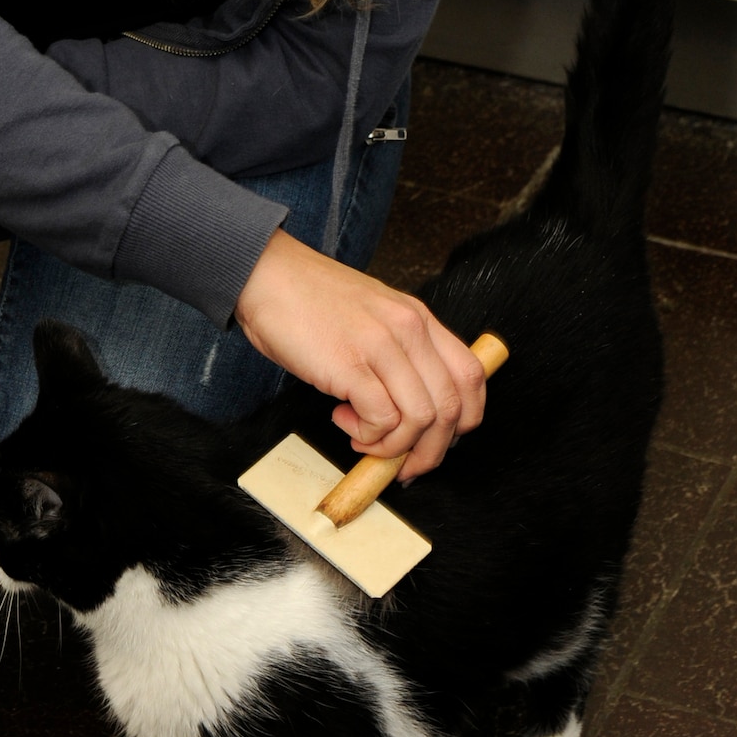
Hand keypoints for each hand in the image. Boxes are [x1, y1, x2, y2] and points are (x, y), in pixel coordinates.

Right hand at [235, 231, 485, 478]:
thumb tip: (411, 409)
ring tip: (362, 436)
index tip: (440, 438)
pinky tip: (343, 420)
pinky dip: (366, 436)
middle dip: (430, 451)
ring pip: (420, 419)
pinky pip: (381, 420)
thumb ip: (399, 351)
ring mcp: (381, 346)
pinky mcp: (349, 364)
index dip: (463, 419)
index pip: (471, 376)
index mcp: (418, 317)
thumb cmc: (309, 298)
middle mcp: (408, 329)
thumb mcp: (373, 313)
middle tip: (403, 463)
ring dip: (392, 445)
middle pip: (450, 407)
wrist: (265, 273)